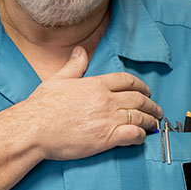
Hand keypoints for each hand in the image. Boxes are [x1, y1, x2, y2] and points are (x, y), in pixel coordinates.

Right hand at [17, 46, 162, 160]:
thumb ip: (74, 65)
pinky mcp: (106, 138)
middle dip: (151, 105)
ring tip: (154, 124)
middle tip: (156, 110)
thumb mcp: (58, 79)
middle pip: (138, 99)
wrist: (34, 129)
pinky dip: (140, 136)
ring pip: (139, 117)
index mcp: (96, 84)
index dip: (141, 86)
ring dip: (150, 121)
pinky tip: (141, 138)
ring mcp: (107, 119)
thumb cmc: (42, 107)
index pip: (127, 81)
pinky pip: (132, 135)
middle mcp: (106, 100)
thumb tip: (80, 51)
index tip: (146, 91)